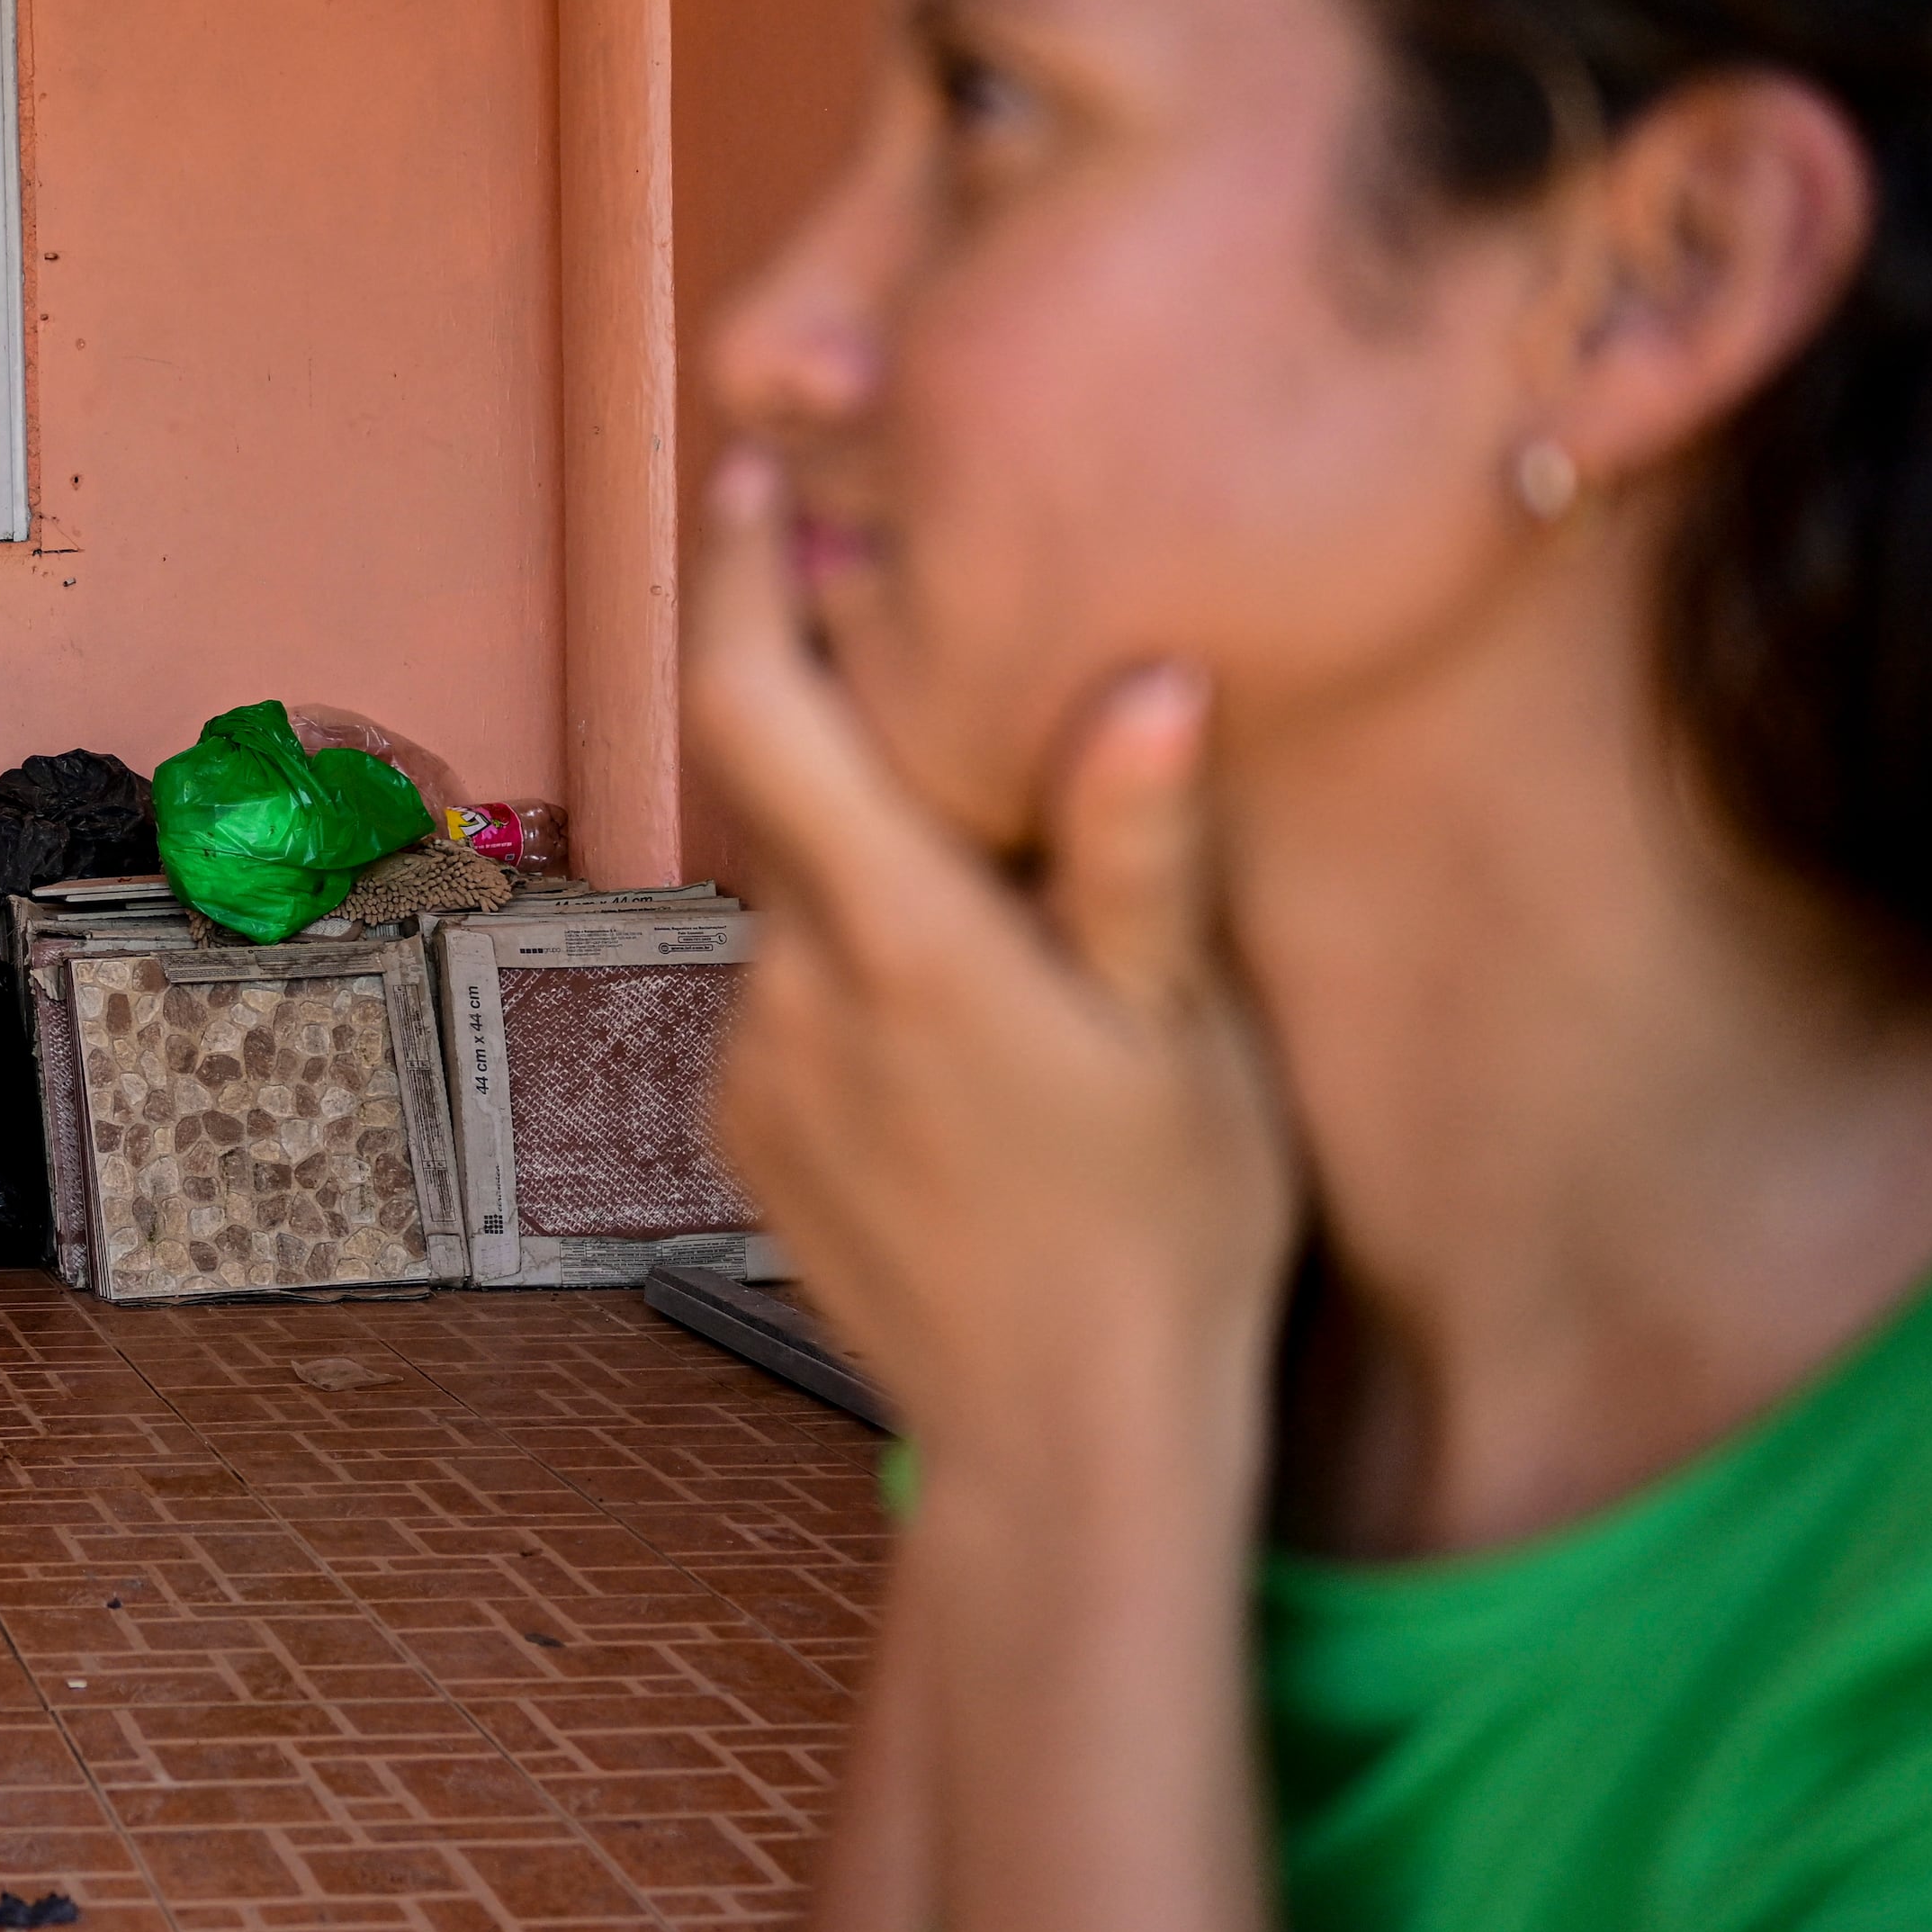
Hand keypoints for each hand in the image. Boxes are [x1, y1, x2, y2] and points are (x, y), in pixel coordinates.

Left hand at [685, 448, 1298, 1485]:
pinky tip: (965, 1040)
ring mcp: (755, 1061)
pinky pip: (790, 997)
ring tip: (1001, 908)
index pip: (760, 708)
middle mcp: (794, 985)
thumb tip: (1145, 676)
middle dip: (850, 725)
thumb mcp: (1190, 1036)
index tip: (757, 482)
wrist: (1062, 1449)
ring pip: (798, 900)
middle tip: (948, 665)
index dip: (741, 579)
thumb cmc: (1166, 1235)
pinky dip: (856, 975)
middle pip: (787, 794)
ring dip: (872, 871)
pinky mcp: (744, 1126)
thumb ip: (1140, 850)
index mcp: (904, 936)